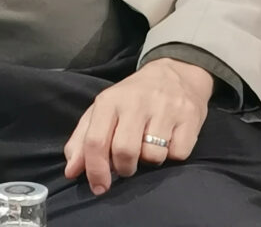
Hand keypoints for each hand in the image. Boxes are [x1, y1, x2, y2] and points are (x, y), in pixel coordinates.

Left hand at [63, 58, 213, 195]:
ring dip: (150, 161)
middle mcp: (136, 101)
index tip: (99, 187)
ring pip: (153, 156)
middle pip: (125, 152)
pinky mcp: (189, 117)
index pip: (96, 140)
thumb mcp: (104, 109)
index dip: (95, 170)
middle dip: (125, 168)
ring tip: (149, 145)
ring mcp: (164, 108)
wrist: (175, 72)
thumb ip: (83, 139)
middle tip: (128, 164)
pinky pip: (178, 154)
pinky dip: (173, 154)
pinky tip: (170, 139)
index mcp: (110, 100)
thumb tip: (71, 170)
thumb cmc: (133, 97)